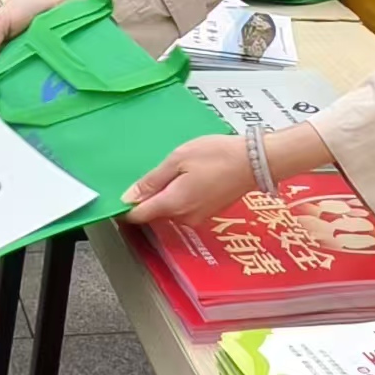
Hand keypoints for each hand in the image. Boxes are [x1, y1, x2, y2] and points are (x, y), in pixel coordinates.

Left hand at [121, 134, 262, 225]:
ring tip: (173, 171)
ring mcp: (198, 218)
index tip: (118, 196)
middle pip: (154, 213)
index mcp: (173, 204)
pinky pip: (184, 208)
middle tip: (153, 172)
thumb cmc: (217, 155)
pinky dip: (180, 196)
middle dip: (148, 198)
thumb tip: (129, 196)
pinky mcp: (208, 214)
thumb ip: (152, 180)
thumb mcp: (179, 159)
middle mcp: (184, 217)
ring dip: (165, 195)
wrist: (255, 162)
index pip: (139, 216)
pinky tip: (188, 177)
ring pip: (170, 210)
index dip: (125, 208)